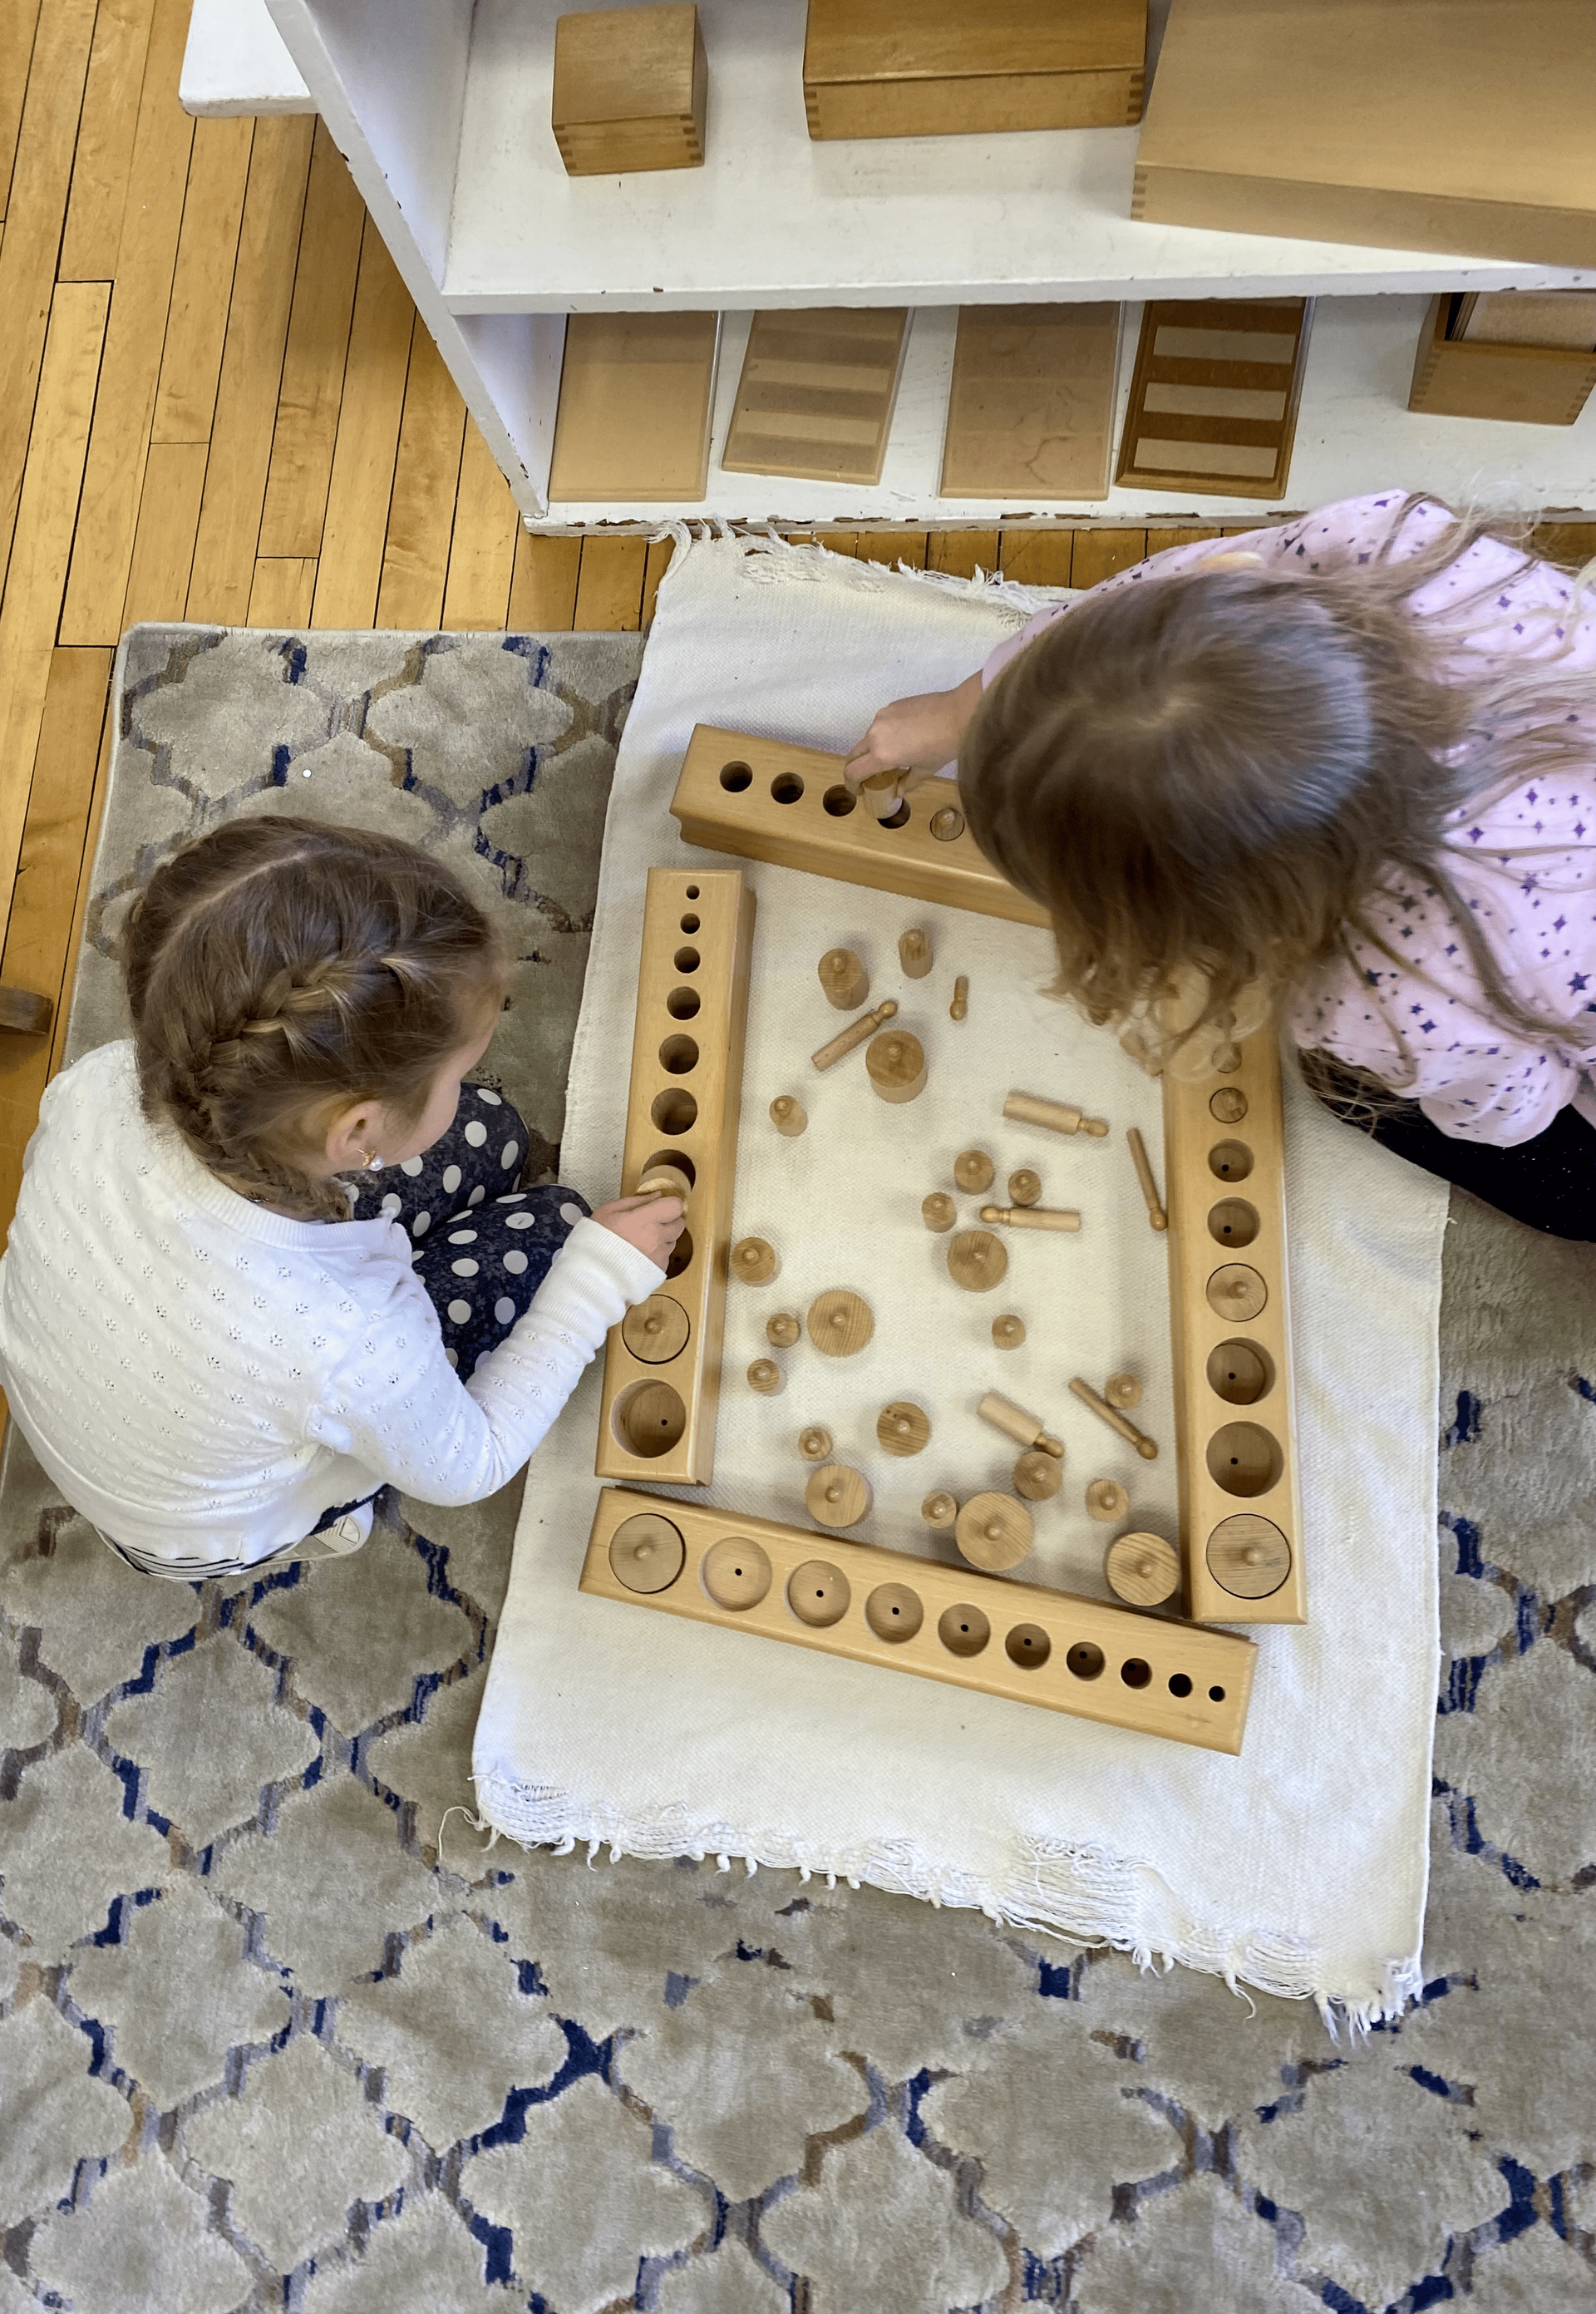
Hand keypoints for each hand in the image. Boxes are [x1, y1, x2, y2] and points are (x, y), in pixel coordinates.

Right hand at [592, 1192, 683, 1270]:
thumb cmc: (596, 1242)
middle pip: (679, 1224)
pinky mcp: (658, 1270)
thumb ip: (636, 1201)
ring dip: (662, 1239)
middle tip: (651, 1223)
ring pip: (672, 1242)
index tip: (662, 1206)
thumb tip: (655, 1195)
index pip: (675, 1206)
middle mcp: (657, 1238)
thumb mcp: (609, 1211)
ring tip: (640, 1241)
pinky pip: (665, 1258)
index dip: (670, 1205)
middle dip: (669, 1221)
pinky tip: (640, 1255)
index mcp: (646, 1220)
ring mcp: (659, 1256)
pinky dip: (656, 1255)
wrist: (592, 1273)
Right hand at [843, 677, 981, 819]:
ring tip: (888, 757)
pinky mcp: (890, 706)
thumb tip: (898, 790)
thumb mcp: (925, 770)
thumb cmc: (944, 745)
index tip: (858, 790)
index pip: (853, 772)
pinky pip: (879, 725)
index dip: (852, 784)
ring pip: (867, 738)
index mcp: (882, 754)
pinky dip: (882, 736)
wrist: (959, 712)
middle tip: (867, 777)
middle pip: (854, 754)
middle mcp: (875, 734)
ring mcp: (881, 717)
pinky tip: (900, 739)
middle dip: (856, 768)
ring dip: (870, 751)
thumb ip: (907, 782)